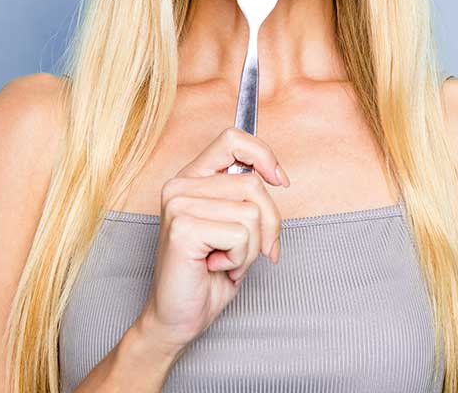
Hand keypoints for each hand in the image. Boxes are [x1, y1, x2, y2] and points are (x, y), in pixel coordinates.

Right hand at [136, 126, 290, 354]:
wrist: (177, 318)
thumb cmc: (209, 275)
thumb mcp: (237, 227)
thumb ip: (248, 198)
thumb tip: (278, 178)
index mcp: (192, 178)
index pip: (232, 139)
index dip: (263, 155)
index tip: (280, 181)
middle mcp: (180, 185)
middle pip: (254, 184)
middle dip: (268, 224)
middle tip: (252, 251)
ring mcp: (178, 204)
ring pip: (252, 211)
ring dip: (251, 247)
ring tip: (226, 260)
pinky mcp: (182, 228)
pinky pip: (241, 235)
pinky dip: (240, 259)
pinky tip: (216, 267)